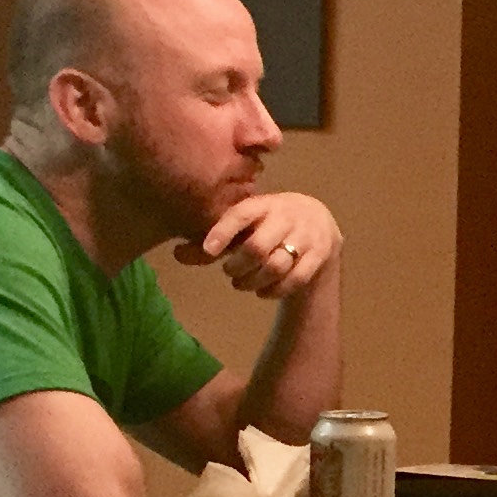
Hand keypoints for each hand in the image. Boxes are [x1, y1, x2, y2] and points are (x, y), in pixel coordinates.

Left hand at [180, 191, 340, 299]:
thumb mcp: (243, 227)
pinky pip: (295, 279)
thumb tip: (176, 254)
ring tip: (242, 283)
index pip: (241, 215)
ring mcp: (306, 236)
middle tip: (229, 271)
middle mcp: (285, 216)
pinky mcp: (319, 255)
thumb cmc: (268, 225)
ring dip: (253, 281)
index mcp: (262, 205)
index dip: (223, 232)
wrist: (320, 223)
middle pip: (258, 247)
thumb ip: (212, 243)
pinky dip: (274, 290)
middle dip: (238, 266)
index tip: (209, 250)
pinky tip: (262, 291)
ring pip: (276, 266)